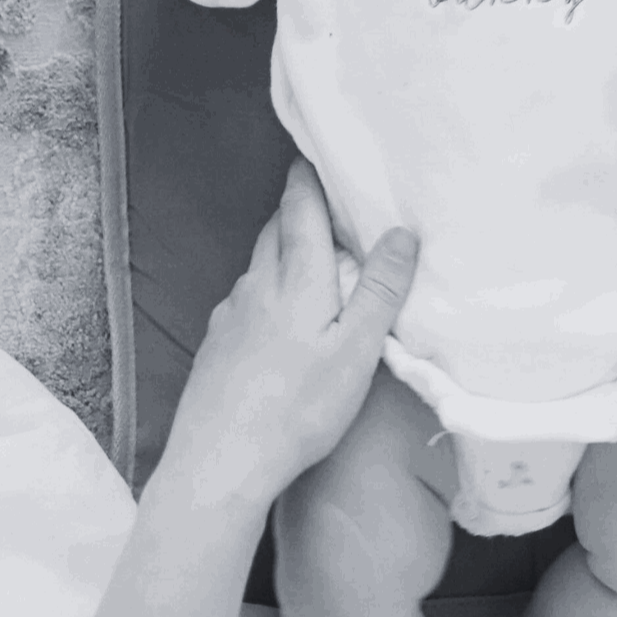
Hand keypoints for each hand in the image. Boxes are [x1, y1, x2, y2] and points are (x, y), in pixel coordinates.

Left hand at [154, 158, 418, 511]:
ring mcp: (229, 314)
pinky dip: (266, 292)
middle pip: (276, 229)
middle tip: (328, 204)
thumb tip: (401, 231)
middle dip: (298, 210)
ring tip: (312, 262)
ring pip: (259, 265)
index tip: (318, 153)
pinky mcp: (215, 345)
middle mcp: (257, 283)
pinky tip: (277, 322)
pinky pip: (245, 300)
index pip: (299, 207)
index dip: (308, 177)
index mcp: (296, 277)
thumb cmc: (298, 407)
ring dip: (283, 252)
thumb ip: (380, 290)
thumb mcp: (356, 351)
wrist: (217, 464)